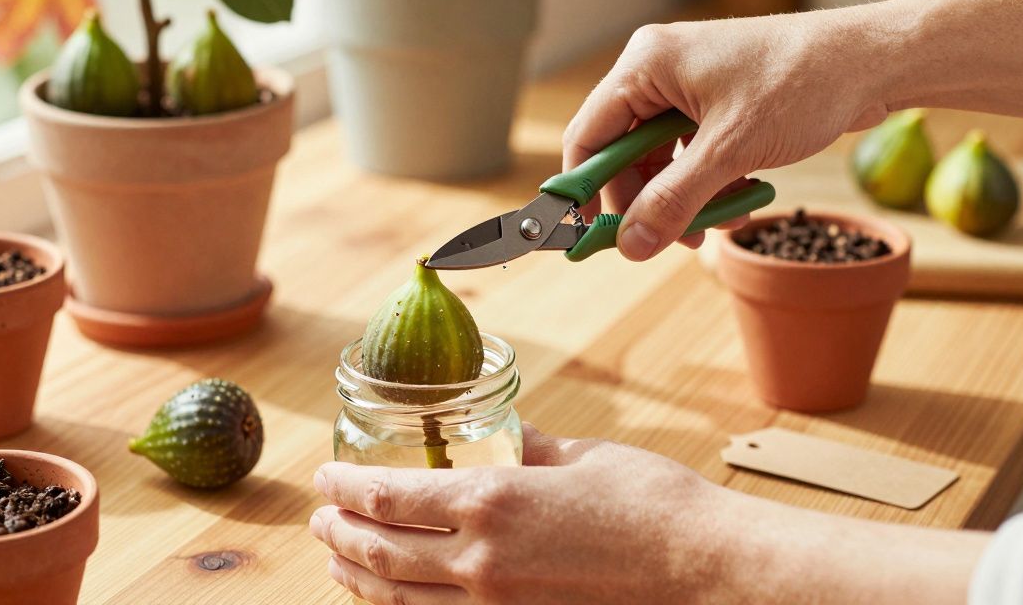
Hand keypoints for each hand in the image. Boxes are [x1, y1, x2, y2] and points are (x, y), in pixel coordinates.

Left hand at [310, 425, 988, 603]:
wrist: (704, 569)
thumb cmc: (651, 503)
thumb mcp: (581, 456)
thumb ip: (528, 447)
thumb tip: (504, 434)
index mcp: (490, 499)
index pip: (389, 496)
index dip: (346, 487)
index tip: (325, 477)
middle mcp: (480, 558)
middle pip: (382, 550)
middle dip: (340, 533)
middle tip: (318, 521)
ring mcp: (496, 604)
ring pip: (402, 595)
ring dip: (360, 576)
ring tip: (339, 563)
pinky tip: (395, 600)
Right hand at [563, 10, 890, 260]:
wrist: (872, 63)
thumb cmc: (801, 84)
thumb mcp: (730, 152)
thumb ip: (673, 201)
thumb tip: (631, 245)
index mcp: (646, 65)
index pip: (589, 136)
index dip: (585, 190)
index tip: (591, 234)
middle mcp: (660, 71)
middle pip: (624, 154)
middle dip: (647, 201)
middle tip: (662, 241)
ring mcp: (690, 87)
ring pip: (662, 161)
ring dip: (684, 199)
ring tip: (715, 224)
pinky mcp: (718, 104)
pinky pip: (693, 156)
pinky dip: (709, 185)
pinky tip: (737, 203)